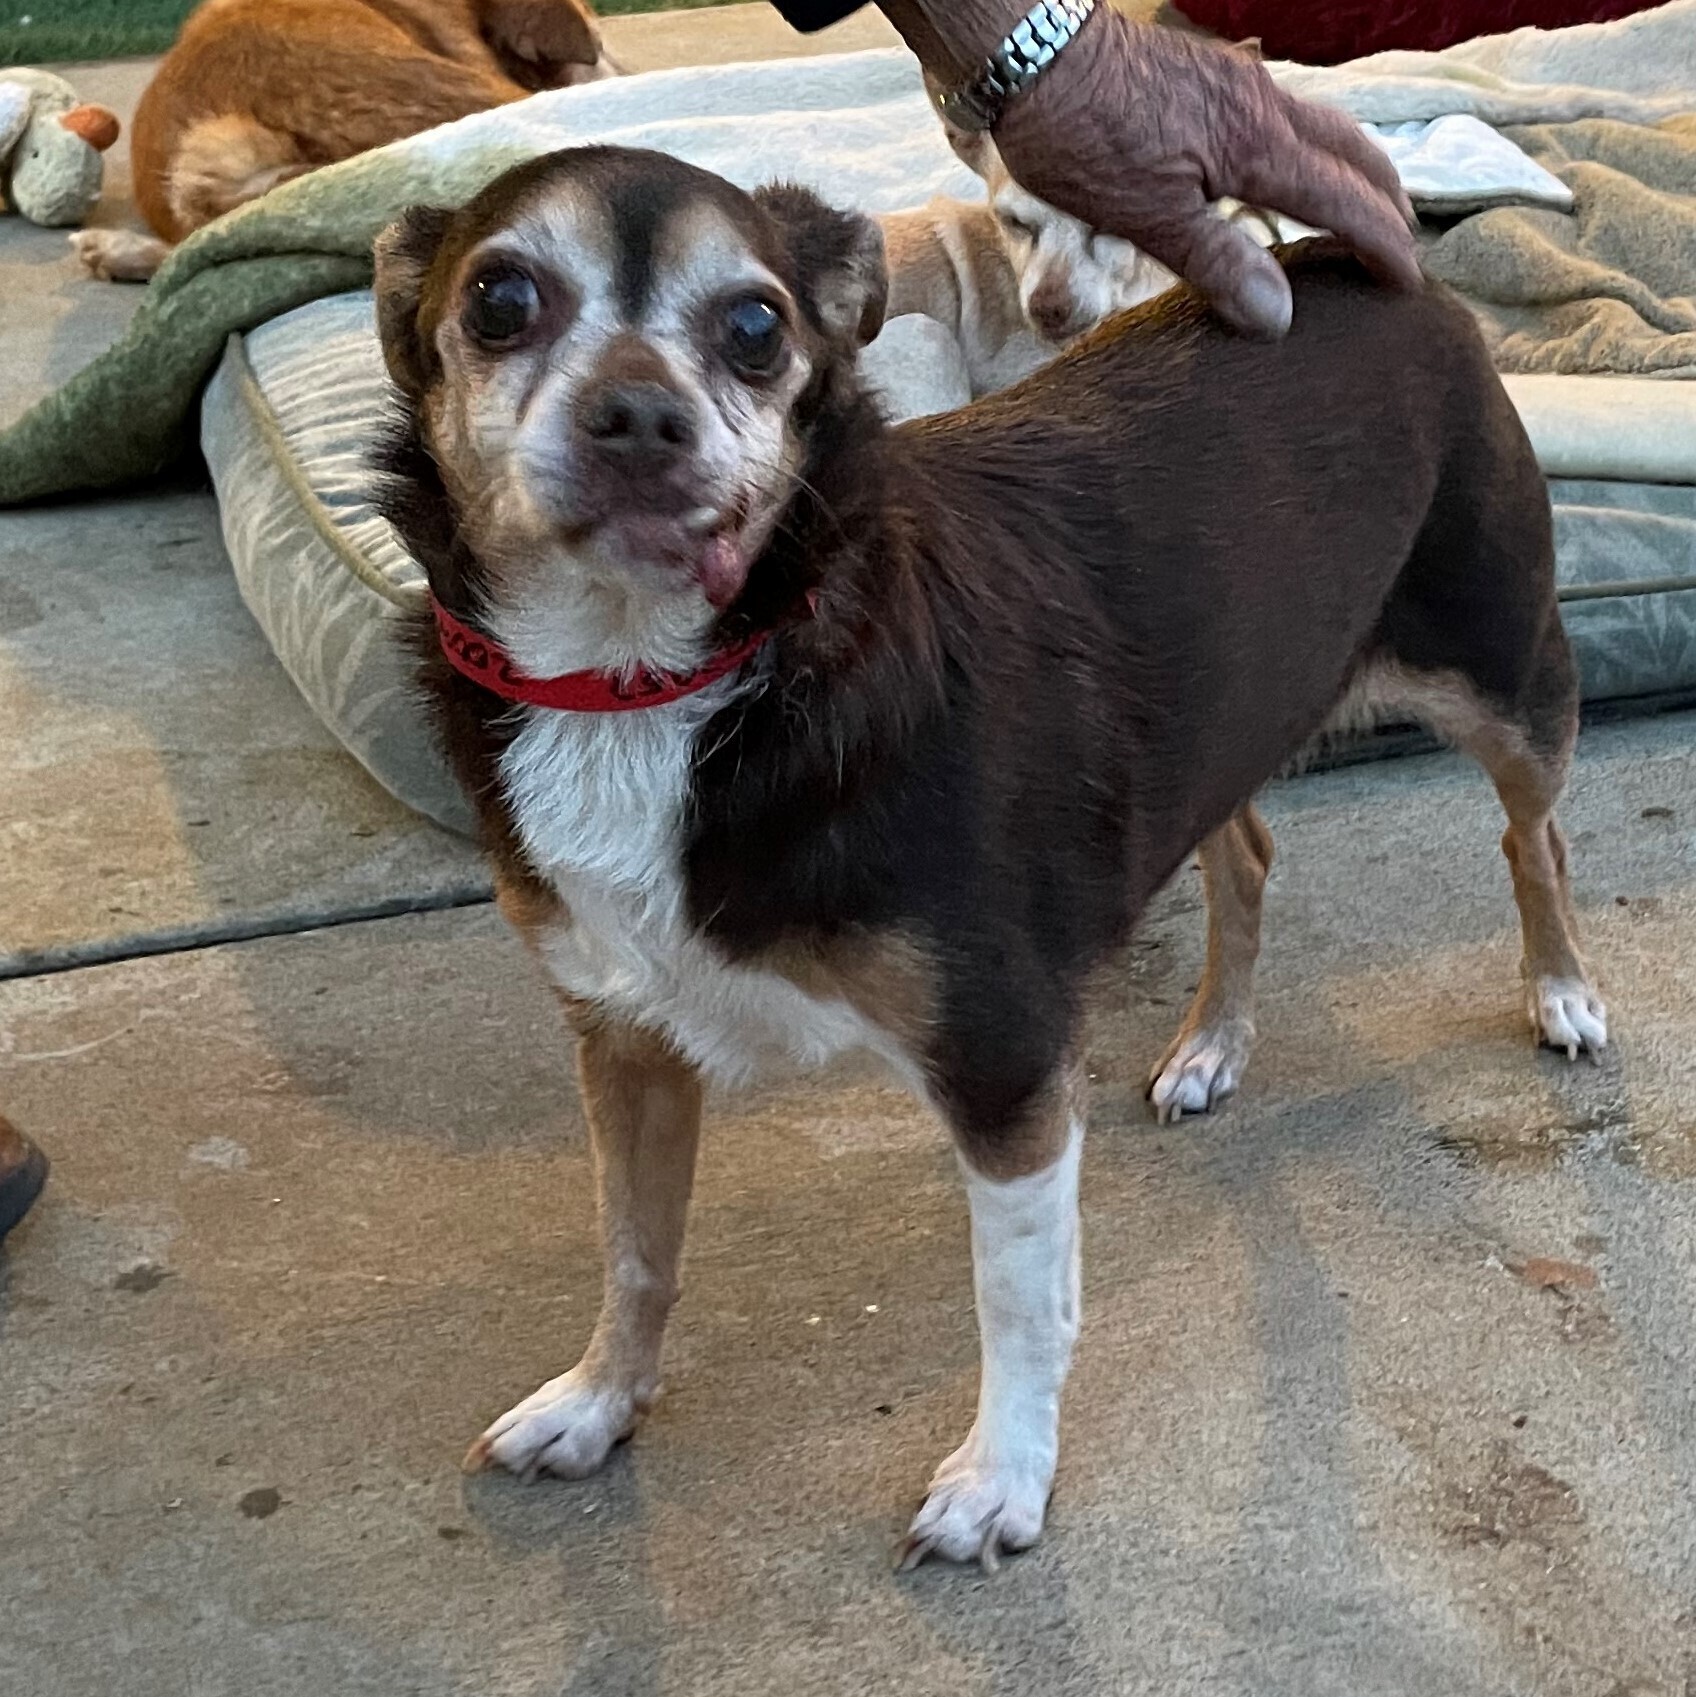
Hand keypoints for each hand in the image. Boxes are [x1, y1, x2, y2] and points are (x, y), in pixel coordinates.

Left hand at [991, 11, 1419, 336]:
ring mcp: (1234, 83)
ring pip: (1318, 126)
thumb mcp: (1147, 216)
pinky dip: (1304, 149)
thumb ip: (1217, 263)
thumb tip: (1278, 318)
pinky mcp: (1205, 77)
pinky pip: (1280, 116)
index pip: (1342, 200)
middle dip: (1383, 196)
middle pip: (1349, 150)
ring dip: (1348, 167)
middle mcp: (1260, 104)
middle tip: (1402, 238)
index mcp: (1256, 145)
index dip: (1380, 244)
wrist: (1031, 49)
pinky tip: (1280, 168)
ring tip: (1354, 203)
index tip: (1407, 282)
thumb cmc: (1080, 136)